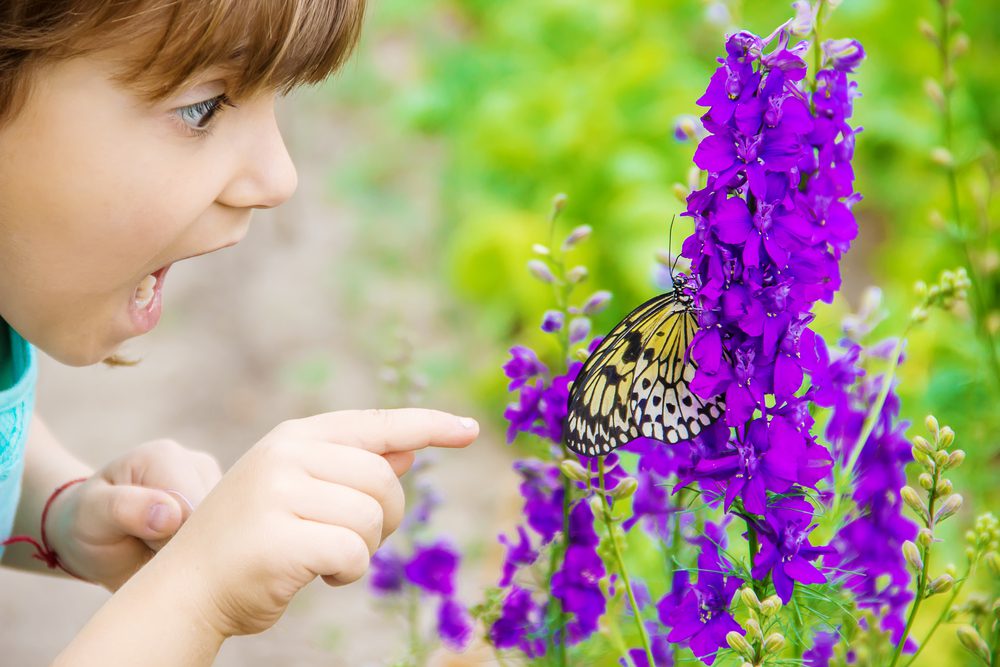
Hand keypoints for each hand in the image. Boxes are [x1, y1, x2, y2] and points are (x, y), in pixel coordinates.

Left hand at [47, 439, 222, 590]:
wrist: (94, 531)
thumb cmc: (89, 522)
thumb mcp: (90, 517)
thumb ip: (124, 509)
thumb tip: (170, 515)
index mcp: (165, 457)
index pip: (190, 509)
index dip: (170, 542)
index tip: (141, 547)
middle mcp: (198, 464)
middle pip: (214, 518)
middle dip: (186, 547)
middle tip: (149, 552)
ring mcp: (216, 485)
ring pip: (225, 531)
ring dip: (195, 551)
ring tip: (160, 550)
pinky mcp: (226, 508)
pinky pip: (228, 538)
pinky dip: (204, 553)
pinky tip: (178, 551)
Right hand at [152, 408, 477, 637]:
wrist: (187, 590)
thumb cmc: (253, 544)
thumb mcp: (300, 493)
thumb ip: (351, 469)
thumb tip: (408, 450)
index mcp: (294, 438)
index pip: (377, 424)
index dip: (428, 425)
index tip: (469, 430)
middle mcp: (285, 454)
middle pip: (384, 479)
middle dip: (386, 518)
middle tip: (354, 541)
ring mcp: (277, 492)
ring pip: (372, 517)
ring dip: (363, 550)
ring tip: (324, 557)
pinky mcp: (277, 536)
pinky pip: (352, 552)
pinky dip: (347, 571)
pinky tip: (318, 575)